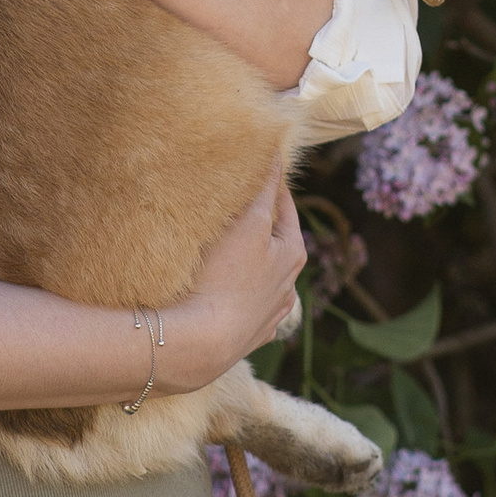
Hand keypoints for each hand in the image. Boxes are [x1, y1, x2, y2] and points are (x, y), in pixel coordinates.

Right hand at [164, 166, 305, 390]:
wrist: (203, 342)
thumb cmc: (225, 278)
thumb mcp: (248, 223)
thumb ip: (263, 189)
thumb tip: (277, 154)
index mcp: (293, 254)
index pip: (284, 205)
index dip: (270, 183)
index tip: (256, 164)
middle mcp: (289, 284)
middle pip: (275, 240)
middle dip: (258, 222)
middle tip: (235, 202)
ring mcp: (270, 313)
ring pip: (263, 275)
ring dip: (250, 260)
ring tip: (225, 246)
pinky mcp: (249, 334)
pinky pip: (247, 305)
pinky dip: (239, 292)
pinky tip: (223, 289)